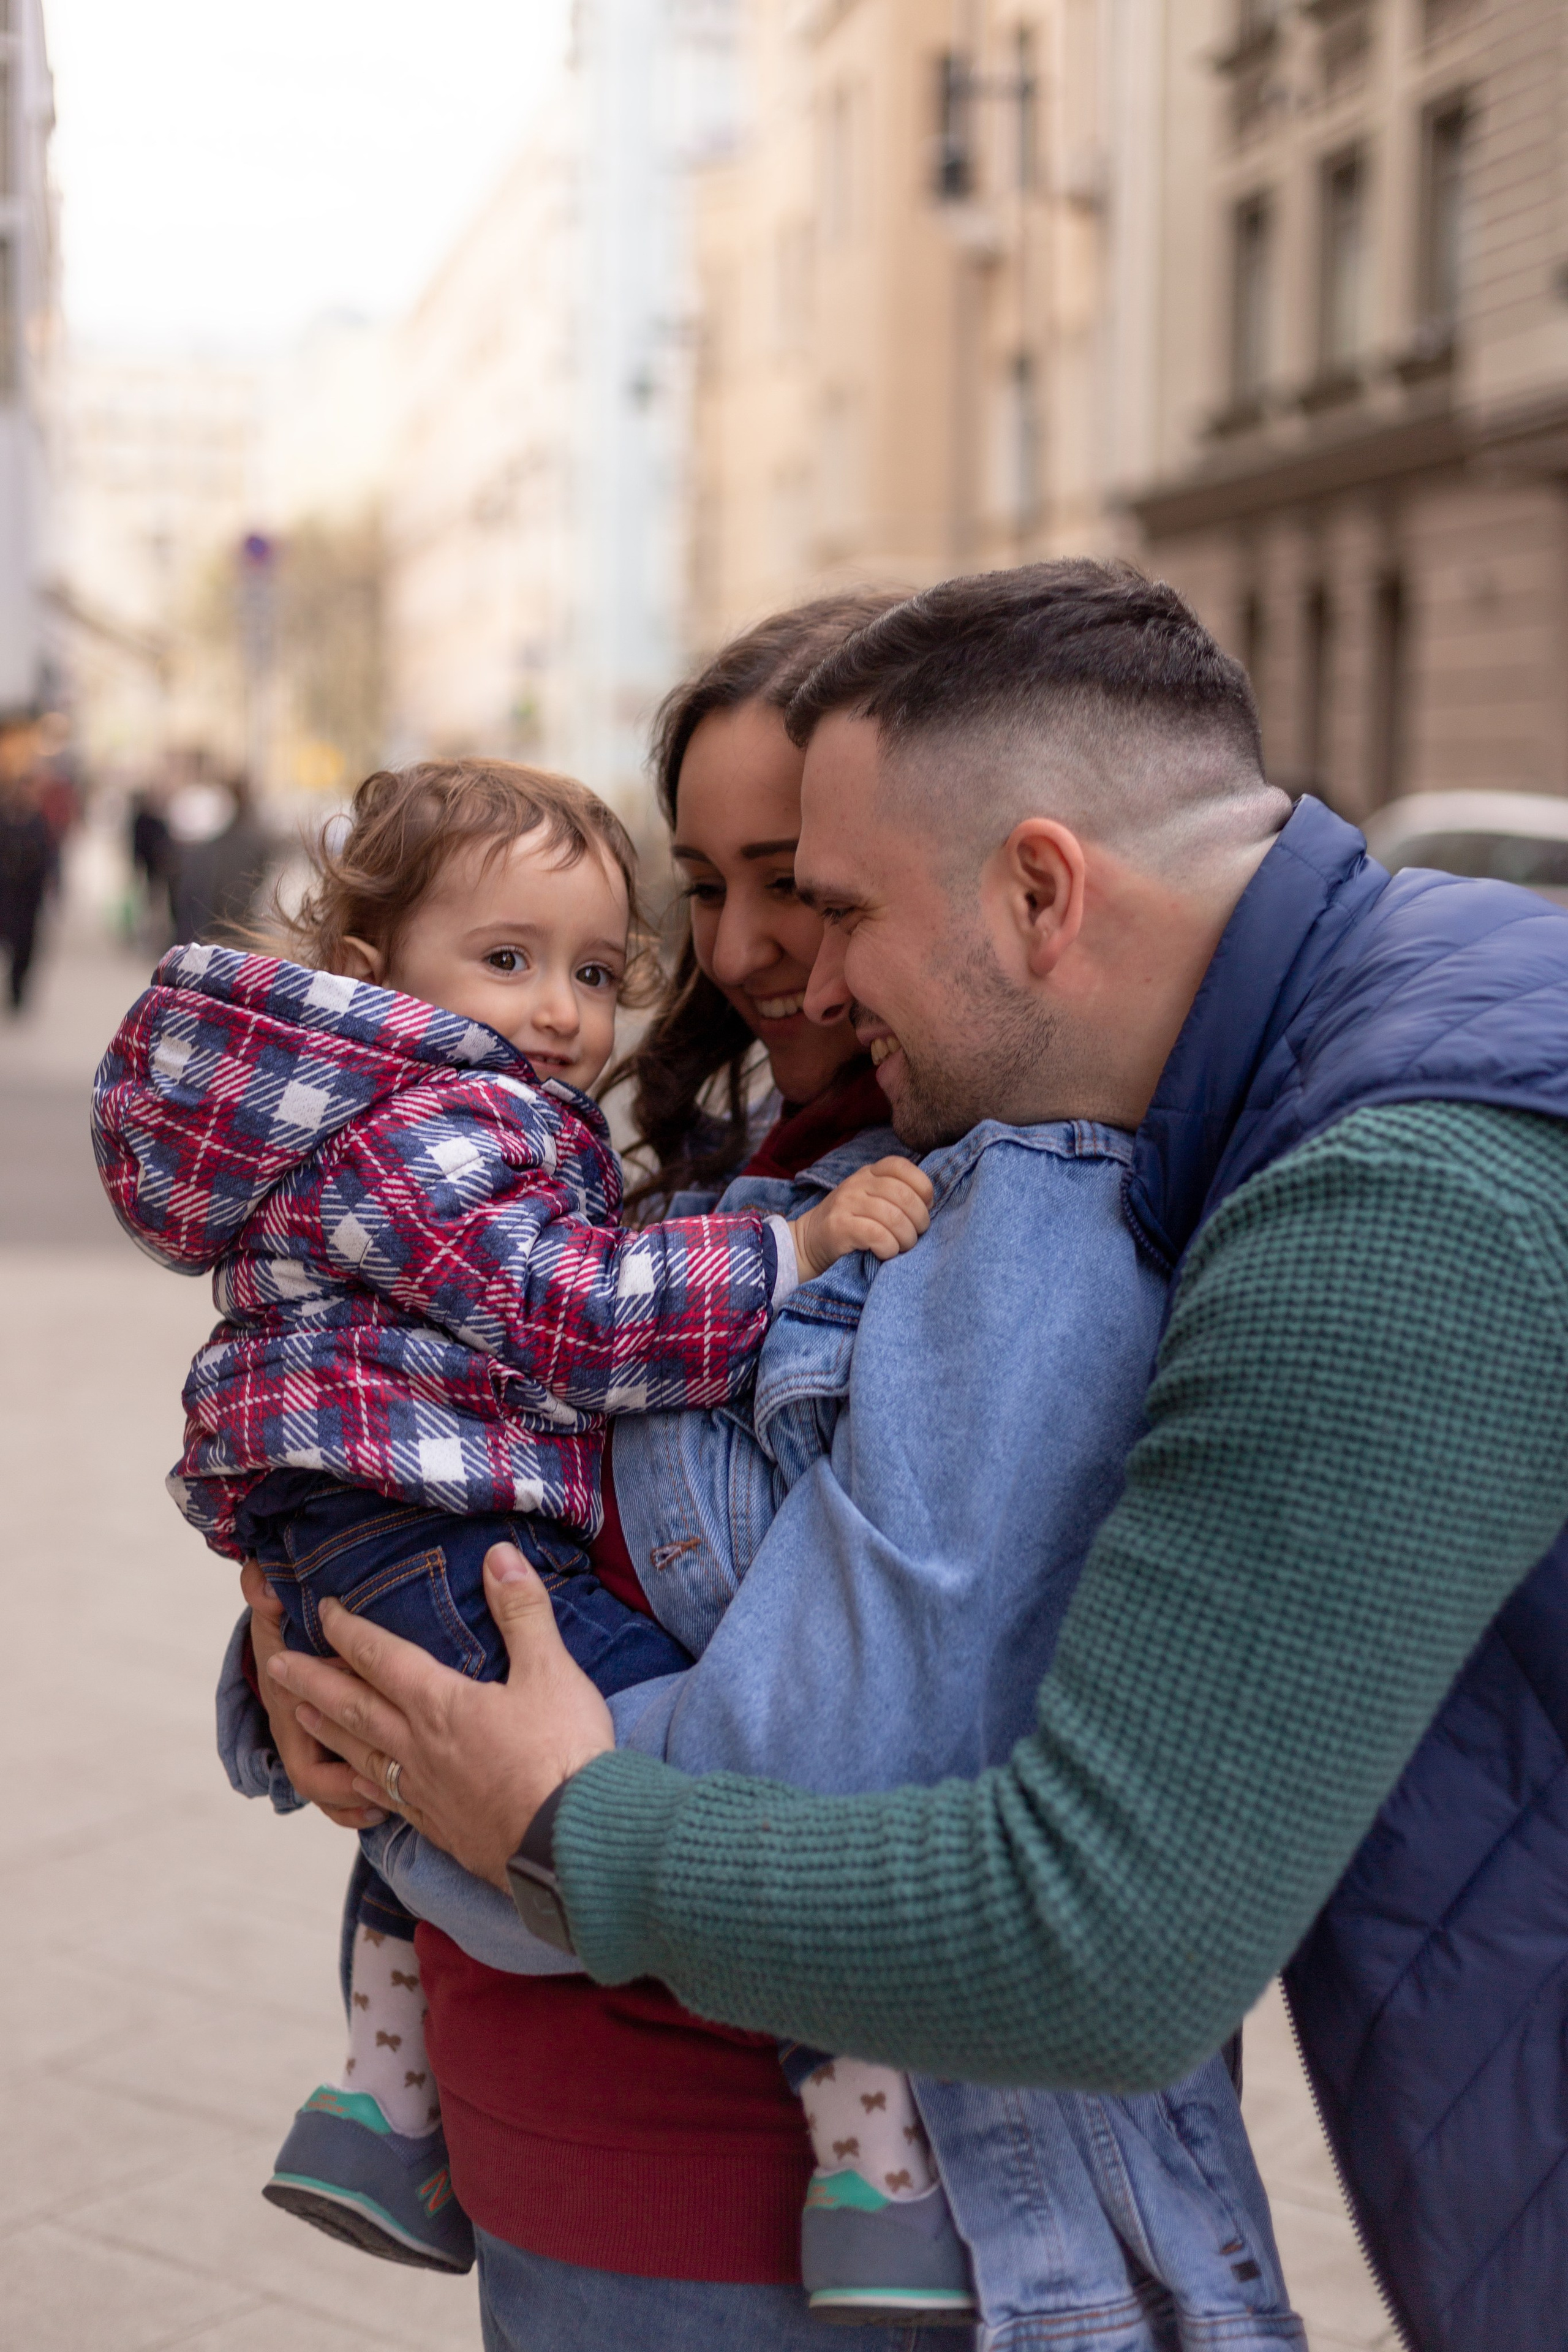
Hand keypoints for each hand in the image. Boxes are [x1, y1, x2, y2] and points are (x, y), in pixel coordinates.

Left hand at [265, 1544, 615, 1888]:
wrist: (570, 1844)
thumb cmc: (563, 1754)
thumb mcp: (551, 1671)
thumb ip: (522, 1611)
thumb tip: (499, 1555)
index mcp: (440, 1704)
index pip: (381, 1658)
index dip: (349, 1631)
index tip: (321, 1611)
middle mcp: (419, 1747)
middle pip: (353, 1707)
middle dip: (312, 1681)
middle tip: (274, 1666)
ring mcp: (426, 1792)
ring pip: (361, 1755)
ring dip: (328, 1731)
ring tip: (300, 1717)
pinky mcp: (441, 1827)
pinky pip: (388, 1800)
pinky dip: (363, 1786)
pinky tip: (357, 1785)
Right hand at [789, 1156, 933, 1282]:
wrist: (808, 1242)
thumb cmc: (850, 1224)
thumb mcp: (871, 1199)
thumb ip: (897, 1195)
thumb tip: (929, 1203)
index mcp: (869, 1173)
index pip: (901, 1166)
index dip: (922, 1186)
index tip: (925, 1206)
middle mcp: (857, 1183)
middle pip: (903, 1195)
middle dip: (919, 1219)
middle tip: (916, 1234)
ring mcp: (846, 1203)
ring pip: (893, 1217)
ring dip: (906, 1238)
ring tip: (902, 1246)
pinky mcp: (839, 1226)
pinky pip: (877, 1235)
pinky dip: (889, 1248)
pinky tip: (886, 1252)